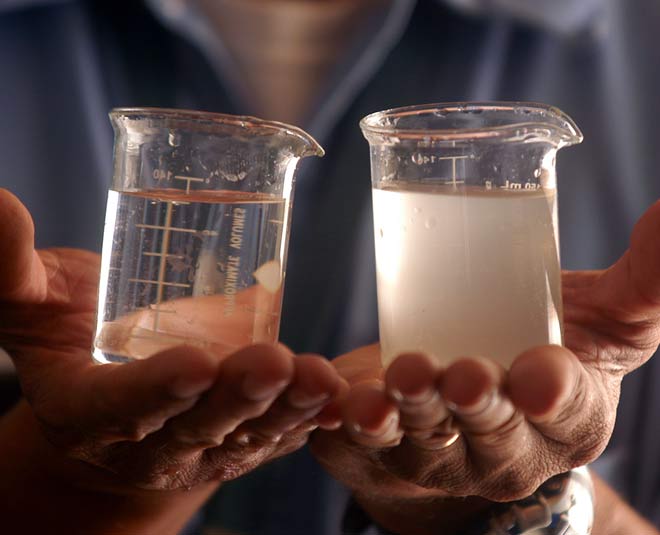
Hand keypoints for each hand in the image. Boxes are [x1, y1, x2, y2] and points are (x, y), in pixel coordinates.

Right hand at [0, 189, 342, 497]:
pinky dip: (309, 418)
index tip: (193, 363)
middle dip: (237, 396)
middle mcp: (153, 440)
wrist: (116, 393)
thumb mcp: (37, 308)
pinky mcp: (243, 435)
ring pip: (249, 431)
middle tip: (271, 362)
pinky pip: (279, 432)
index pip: (121, 409)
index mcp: (92, 413)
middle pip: (198, 424)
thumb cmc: (73, 339)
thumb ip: (13, 267)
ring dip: (288, 407)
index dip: (155, 391)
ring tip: (319, 378)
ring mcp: (204, 443)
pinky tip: (336, 396)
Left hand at [311, 201, 659, 533]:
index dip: (555, 395)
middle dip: (476, 405)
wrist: (473, 394)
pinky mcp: (378, 443)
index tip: (540, 374)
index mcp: (562, 419)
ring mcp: (435, 452)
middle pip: (489, 433)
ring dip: (402, 416)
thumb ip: (646, 276)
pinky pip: (354, 441)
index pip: (566, 412)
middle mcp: (500, 448)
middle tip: (464, 372)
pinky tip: (328, 396)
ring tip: (387, 391)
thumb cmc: (544, 350)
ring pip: (416, 441)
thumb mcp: (604, 320)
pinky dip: (338, 419)